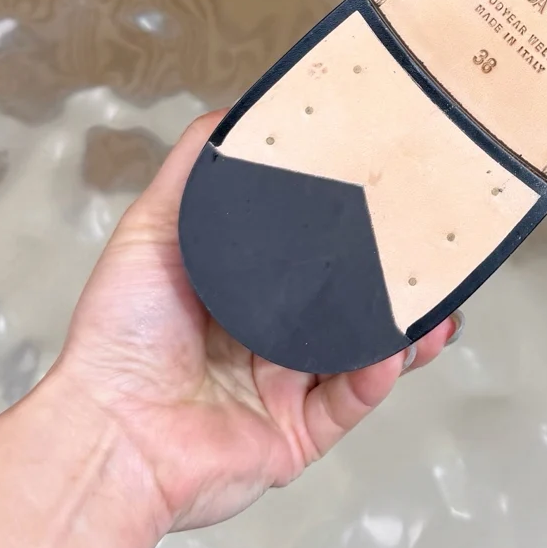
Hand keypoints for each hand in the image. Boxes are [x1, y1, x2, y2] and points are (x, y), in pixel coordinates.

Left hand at [49, 109, 457, 532]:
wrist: (108, 433)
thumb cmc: (121, 333)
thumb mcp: (153, 230)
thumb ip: (194, 171)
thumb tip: (235, 111)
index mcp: (244, 291)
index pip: (314, 253)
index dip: (355, 228)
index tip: (393, 194)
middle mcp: (270, 339)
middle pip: (350, 302)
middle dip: (396, 281)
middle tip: (434, 252)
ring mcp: (288, 389)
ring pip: (365, 352)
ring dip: (406, 330)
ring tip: (438, 307)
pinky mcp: (299, 436)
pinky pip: (352, 401)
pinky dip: (379, 375)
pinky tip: (398, 348)